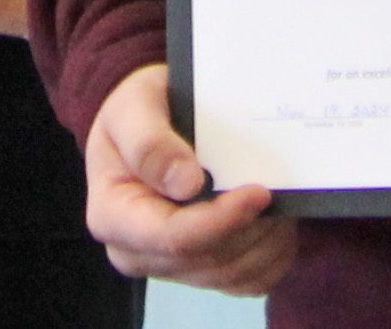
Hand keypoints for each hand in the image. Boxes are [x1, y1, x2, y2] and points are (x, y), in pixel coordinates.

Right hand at [82, 61, 295, 294]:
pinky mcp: (202, 273)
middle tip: (276, 187)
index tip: (258, 192)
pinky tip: (276, 221)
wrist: (148, 124)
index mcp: (112, 216)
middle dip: (251, 227)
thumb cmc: (137, 112)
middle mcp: (137, 253)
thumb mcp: (132, 107)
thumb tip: (185, 183)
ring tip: (278, 198)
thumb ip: (149, 142)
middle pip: (209, 259)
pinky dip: (273, 256)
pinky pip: (249, 282)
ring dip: (267, 241)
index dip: (221, 220)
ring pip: (234, 275)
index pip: (173, 237)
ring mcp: (171, 268)